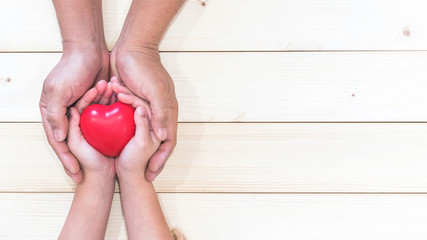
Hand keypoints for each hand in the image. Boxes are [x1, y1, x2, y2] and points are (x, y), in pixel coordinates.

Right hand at [40, 49, 108, 182]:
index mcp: (52, 111)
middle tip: (90, 177)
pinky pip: (101, 119)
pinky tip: (115, 142)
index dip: (67, 160)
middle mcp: (65, 112)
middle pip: (73, 142)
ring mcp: (81, 108)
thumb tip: (59, 138)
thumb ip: (56, 115)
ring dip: (96, 143)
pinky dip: (107, 128)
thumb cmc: (72, 68)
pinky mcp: (95, 103)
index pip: (59, 142)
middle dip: (81, 160)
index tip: (77, 175)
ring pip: (89, 132)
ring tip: (106, 158)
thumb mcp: (59, 91)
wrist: (90, 49)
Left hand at [110, 47, 177, 180]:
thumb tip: (163, 137)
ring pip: (142, 134)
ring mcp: (146, 108)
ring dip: (134, 146)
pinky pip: (130, 122)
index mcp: (167, 111)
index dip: (161, 160)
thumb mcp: (156, 93)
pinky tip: (115, 143)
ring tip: (125, 161)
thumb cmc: (145, 68)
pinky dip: (124, 132)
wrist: (130, 48)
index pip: (168, 142)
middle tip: (141, 175)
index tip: (151, 175)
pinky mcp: (132, 103)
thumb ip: (161, 114)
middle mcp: (158, 112)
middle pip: (157, 142)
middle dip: (150, 159)